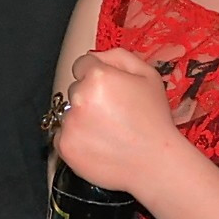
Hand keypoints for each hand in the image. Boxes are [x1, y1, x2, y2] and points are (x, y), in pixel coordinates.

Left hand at [53, 49, 183, 196]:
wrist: (155, 163)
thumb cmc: (155, 119)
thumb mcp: (148, 76)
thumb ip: (119, 56)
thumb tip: (95, 55)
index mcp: (98, 76)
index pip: (82, 64)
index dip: (97, 76)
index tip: (109, 90)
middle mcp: (79, 97)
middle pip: (75, 89)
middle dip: (89, 97)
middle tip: (113, 114)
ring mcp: (69, 123)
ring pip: (68, 112)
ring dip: (82, 118)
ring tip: (108, 131)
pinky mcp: (64, 146)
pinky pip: (62, 135)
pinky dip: (77, 139)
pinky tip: (99, 144)